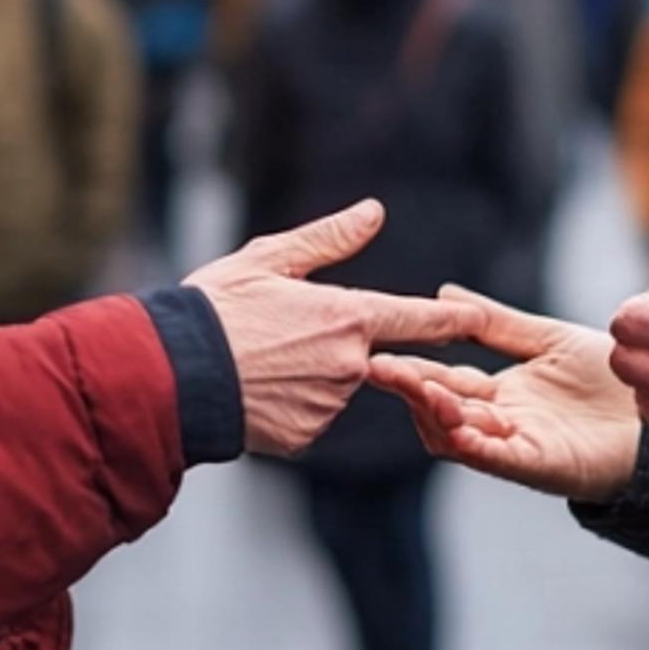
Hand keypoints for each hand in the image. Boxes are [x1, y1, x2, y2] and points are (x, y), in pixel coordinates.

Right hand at [187, 201, 482, 461]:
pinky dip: (290, 405)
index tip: (478, 318)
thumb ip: (329, 240)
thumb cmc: (213, 310)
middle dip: (332, 344)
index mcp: (345, 317)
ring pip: (334, 387)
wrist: (170, 375)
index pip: (415, 318)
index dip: (451, 319)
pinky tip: (253, 392)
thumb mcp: (268, 259)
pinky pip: (310, 417)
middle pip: (363, 354)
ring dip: (309, 375)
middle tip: (277, 337)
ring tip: (254, 362)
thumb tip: (374, 212)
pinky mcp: (306, 437)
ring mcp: (329, 406)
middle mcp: (348, 366)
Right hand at [368, 290, 641, 502]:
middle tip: (377, 367)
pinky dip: (473, 443)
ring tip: (416, 387)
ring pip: (457, 436)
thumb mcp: (549, 339)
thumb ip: (498, 322)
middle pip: (439, 409)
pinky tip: (455, 425)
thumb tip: (445, 292)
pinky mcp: (540, 465)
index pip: (443, 378)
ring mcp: (516, 445)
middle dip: (408, 389)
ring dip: (433, 413)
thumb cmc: (614, 380)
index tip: (376, 347)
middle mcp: (501, 420)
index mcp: (501, 391)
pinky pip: (496, 458)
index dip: (411, 366)